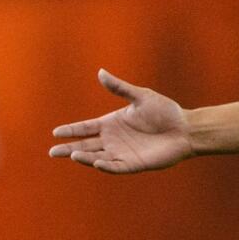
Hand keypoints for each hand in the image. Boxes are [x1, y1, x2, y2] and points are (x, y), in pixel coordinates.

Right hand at [49, 69, 192, 173]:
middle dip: (69, 148)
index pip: (85, 128)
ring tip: (72, 154)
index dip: (71, 130)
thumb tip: (100, 72)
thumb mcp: (140, 96)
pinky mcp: (134, 163)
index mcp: (112, 123)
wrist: (186, 128)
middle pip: (86, 145)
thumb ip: (120, 88)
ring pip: (97, 156)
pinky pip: (116, 166)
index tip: (56, 132)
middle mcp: (113, 140)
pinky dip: (105, 166)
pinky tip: (97, 162)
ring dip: (85, 157)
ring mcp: (122, 152)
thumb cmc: (165, 111)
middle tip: (52, 152)